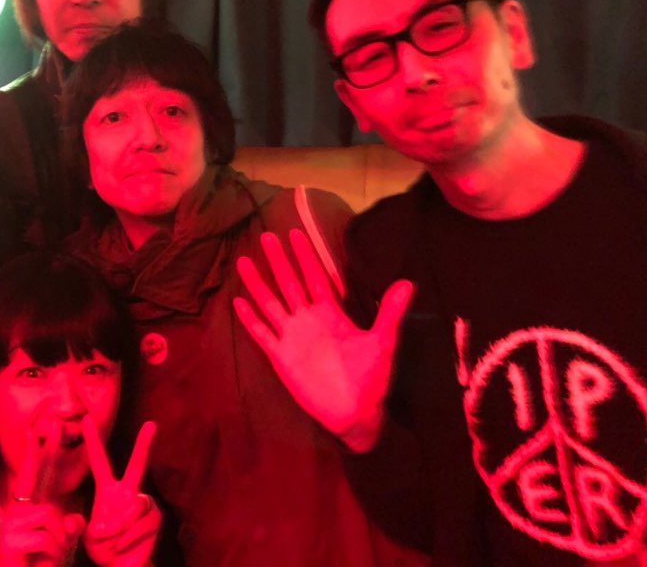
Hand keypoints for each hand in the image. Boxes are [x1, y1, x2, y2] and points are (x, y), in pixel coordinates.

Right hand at [0, 420, 84, 566]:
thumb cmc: (41, 562)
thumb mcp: (62, 542)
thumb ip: (70, 527)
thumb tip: (74, 521)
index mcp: (31, 507)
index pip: (36, 476)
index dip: (37, 454)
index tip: (34, 431)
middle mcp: (19, 509)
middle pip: (36, 477)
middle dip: (47, 450)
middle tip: (55, 425)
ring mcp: (12, 523)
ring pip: (52, 518)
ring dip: (61, 540)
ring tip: (54, 553)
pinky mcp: (11, 539)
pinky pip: (47, 537)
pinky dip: (54, 552)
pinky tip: (43, 560)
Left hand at [83, 418, 160, 566]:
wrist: (123, 566)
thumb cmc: (105, 549)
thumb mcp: (91, 538)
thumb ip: (97, 528)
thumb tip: (107, 524)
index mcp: (107, 491)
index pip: (99, 461)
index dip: (93, 441)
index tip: (87, 418)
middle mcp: (129, 492)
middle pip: (138, 465)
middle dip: (145, 445)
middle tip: (151, 424)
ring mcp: (144, 503)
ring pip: (132, 509)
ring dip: (118, 530)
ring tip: (113, 542)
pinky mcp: (155, 517)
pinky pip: (140, 525)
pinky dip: (128, 539)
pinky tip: (126, 545)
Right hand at [233, 229, 413, 450]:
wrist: (356, 413)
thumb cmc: (372, 378)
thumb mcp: (383, 342)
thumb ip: (391, 313)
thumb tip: (409, 283)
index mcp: (331, 313)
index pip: (315, 277)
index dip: (306, 256)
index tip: (296, 233)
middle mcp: (308, 320)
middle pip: (289, 283)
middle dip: (279, 261)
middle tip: (267, 236)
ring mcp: (292, 337)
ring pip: (271, 303)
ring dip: (258, 283)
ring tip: (244, 261)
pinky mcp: (281, 357)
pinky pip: (261, 333)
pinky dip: (250, 318)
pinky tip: (237, 302)